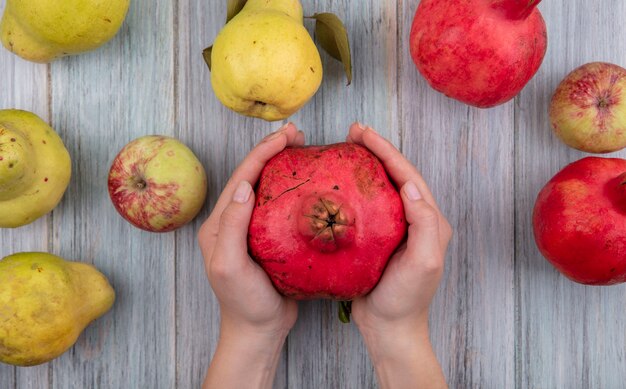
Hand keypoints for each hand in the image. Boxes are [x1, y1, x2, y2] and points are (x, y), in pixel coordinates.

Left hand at [198, 123, 303, 388]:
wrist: (258, 330)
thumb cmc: (244, 302)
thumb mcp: (231, 266)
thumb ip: (232, 227)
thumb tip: (243, 187)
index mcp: (219, 225)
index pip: (241, 179)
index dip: (262, 153)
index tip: (286, 136)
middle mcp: (232, 222)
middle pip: (252, 177)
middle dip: (272, 151)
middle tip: (297, 133)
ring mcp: (251, 229)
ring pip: (266, 188)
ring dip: (281, 166)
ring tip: (302, 149)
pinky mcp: (269, 239)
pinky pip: (280, 206)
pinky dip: (292, 189)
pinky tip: (308, 183)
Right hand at [347, 123, 451, 388]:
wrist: (390, 329)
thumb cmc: (406, 299)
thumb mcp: (423, 262)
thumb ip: (424, 224)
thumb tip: (410, 185)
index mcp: (429, 220)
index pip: (407, 175)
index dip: (386, 151)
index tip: (362, 133)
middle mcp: (416, 219)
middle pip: (396, 175)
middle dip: (376, 150)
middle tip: (352, 133)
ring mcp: (397, 228)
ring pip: (382, 187)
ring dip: (366, 166)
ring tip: (346, 150)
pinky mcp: (379, 238)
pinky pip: (368, 205)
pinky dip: (356, 189)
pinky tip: (339, 185)